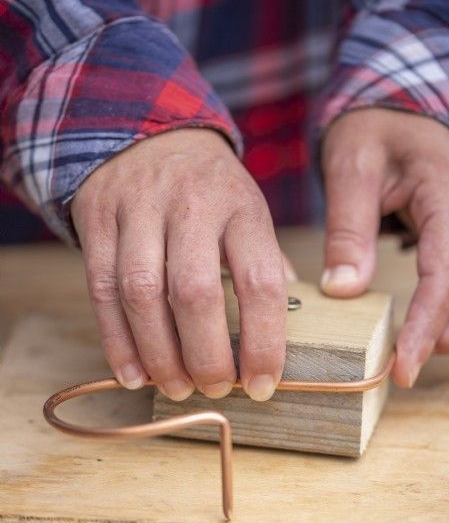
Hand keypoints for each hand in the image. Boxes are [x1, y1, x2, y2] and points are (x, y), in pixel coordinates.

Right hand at [71, 129, 287, 401]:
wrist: (145, 132)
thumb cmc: (209, 190)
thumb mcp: (250, 211)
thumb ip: (263, 266)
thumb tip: (277, 332)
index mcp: (241, 207)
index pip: (259, 282)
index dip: (262, 341)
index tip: (262, 385)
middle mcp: (190, 206)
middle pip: (195, 293)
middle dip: (205, 355)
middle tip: (215, 390)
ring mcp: (138, 211)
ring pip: (141, 295)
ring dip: (159, 355)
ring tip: (176, 389)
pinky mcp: (98, 221)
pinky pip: (101, 290)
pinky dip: (117, 341)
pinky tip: (134, 375)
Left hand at [321, 109, 448, 386]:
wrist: (399, 108)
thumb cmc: (374, 131)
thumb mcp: (350, 167)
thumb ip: (348, 228)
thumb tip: (345, 291)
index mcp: (448, 196)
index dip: (429, 327)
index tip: (403, 367)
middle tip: (411, 356)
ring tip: (418, 342)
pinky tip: (426, 322)